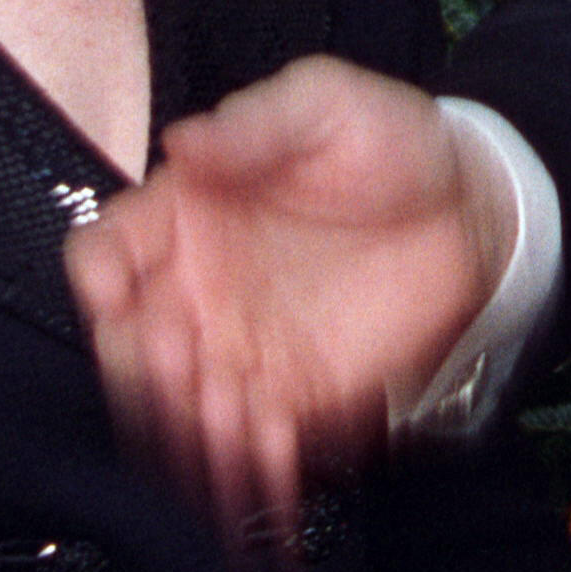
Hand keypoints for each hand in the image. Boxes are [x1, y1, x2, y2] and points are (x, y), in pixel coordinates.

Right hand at [66, 54, 496, 532]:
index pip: (106, 253)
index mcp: (184, 214)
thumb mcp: (324, 104)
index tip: (115, 296)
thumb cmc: (389, 142)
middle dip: (141, 365)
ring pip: (181, 406)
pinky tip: (269, 468)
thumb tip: (183, 141)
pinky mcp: (288, 393)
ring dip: (192, 426)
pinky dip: (252, 462)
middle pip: (128, 343)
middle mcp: (194, 288)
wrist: (470, 207)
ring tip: (226, 425)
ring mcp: (236, 347)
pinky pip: (251, 440)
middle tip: (178, 364)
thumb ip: (255, 123)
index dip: (99, 279)